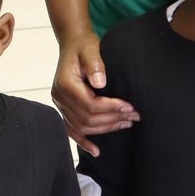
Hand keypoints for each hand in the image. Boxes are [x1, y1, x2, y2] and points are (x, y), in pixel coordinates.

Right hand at [53, 33, 135, 156]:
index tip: (130, 106)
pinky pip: (72, 130)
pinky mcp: (64, 109)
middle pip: (87, 119)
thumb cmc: (83, 46)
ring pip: (83, 127)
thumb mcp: (90, 48)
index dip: (111, 107)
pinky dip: (84, 142)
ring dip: (106, 128)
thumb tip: (100, 83)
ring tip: (126, 124)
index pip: (90, 104)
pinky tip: (96, 151)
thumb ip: (95, 63)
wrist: (73, 44)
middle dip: (112, 119)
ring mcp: (60, 105)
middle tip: (134, 116)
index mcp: (65, 84)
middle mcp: (59, 97)